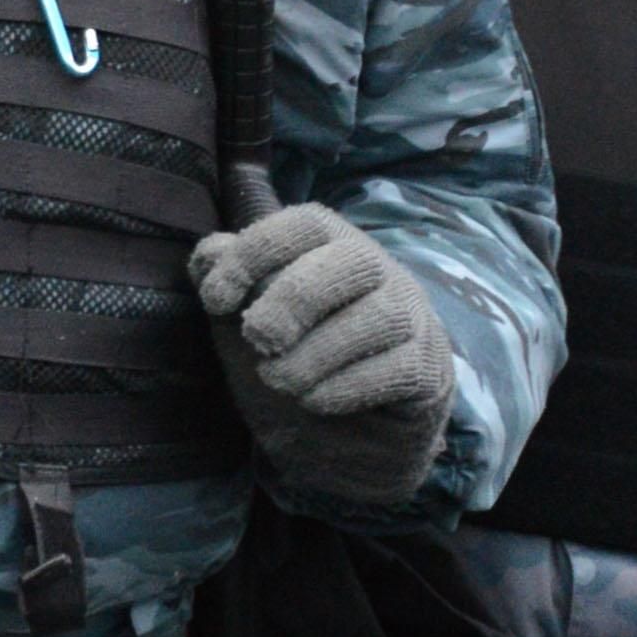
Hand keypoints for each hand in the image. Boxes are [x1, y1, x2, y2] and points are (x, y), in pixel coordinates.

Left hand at [189, 205, 454, 515]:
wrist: (357, 413)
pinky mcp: (427, 366)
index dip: (254, 253)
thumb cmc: (295, 341)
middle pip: (353, 261)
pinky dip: (345, 388)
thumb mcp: (249, 306)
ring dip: (316, 354)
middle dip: (294, 300)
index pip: (304, 224)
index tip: (214, 300)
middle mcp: (379, 270)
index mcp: (330, 242)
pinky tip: (312, 399)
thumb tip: (209, 259)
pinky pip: (398, 369)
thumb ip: (225, 275)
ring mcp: (410, 315)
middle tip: (257, 339)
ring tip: (278, 379)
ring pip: (379, 317)